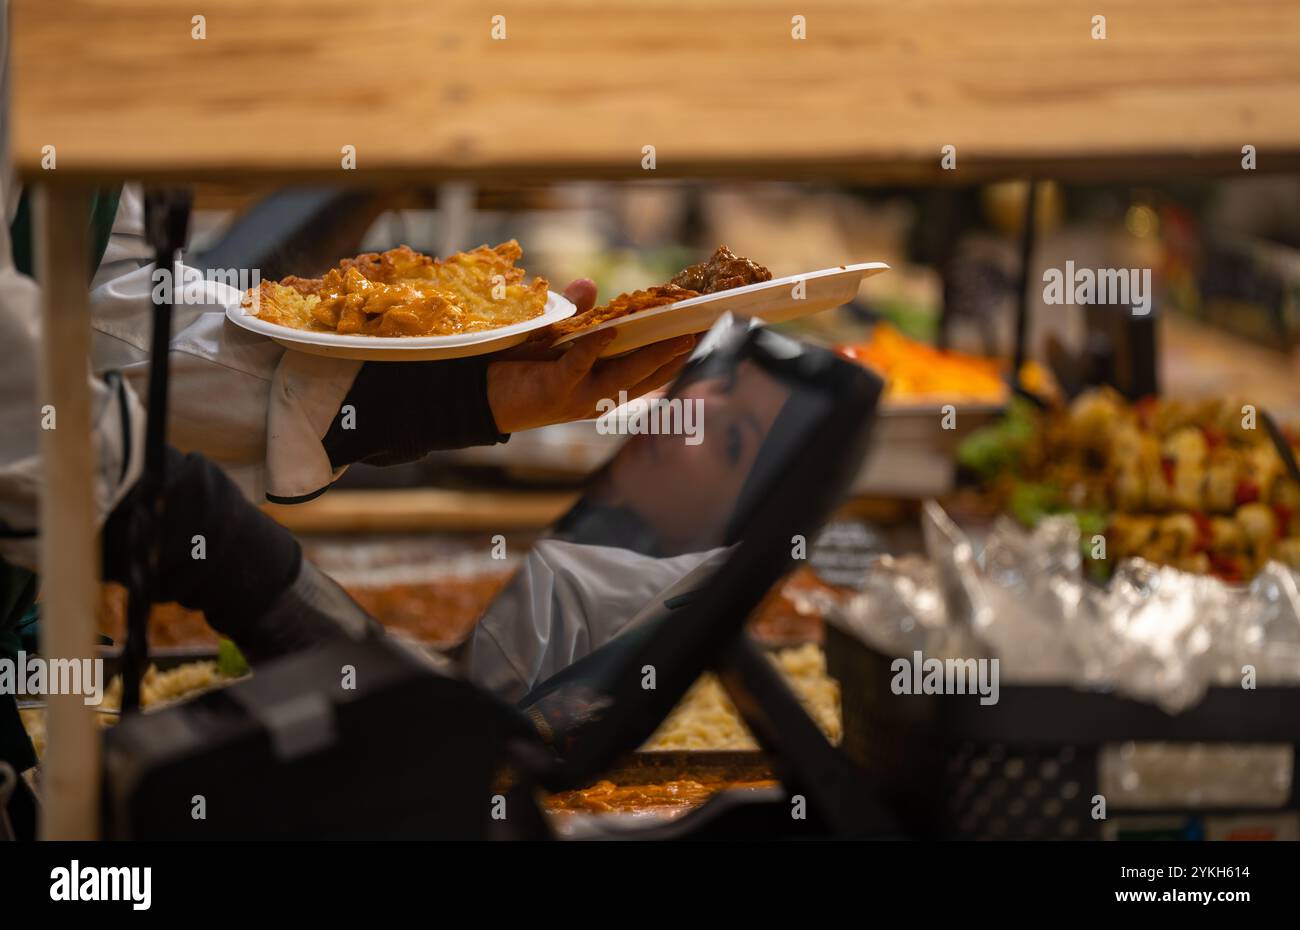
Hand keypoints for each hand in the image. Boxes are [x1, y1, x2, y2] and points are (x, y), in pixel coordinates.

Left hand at [486, 279, 695, 433]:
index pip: (645, 372)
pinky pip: (580, 366)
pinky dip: (595, 348)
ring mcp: (578, 396)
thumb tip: (590, 284)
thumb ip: (572, 313)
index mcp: (601, 384)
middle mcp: (597, 395)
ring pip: (624, 376)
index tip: (702, 336)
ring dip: (652, 357)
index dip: (674, 356)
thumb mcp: (550, 336)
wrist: (478, 397)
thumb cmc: (517, 368)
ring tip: (679, 338)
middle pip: (646, 376)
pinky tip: (611, 331)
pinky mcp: (555, 390)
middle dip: (677, 357)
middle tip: (705, 334)